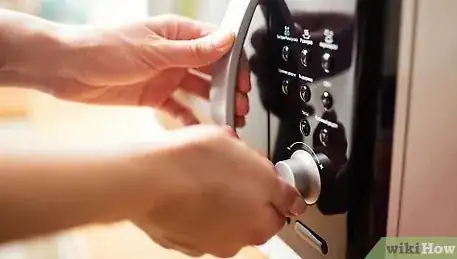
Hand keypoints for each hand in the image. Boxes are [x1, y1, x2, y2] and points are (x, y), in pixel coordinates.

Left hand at [44, 14, 249, 125]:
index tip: (245, 79)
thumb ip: (192, 50)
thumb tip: (226, 41)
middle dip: (228, 86)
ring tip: (229, 118)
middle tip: (241, 104)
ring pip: (198, 90)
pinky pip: (178, 108)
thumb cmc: (104, 48)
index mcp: (175, 34)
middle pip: (210, 70)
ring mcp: (165, 76)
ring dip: (214, 103)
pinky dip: (190, 119)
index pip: (215, 44)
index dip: (233, 61)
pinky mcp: (154, 96)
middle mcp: (173, 55)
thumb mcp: (154, 50)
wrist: (67, 69)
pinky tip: (201, 129)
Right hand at [131, 125, 305, 257]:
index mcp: (260, 224)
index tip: (263, 174)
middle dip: (245, 193)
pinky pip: (195, 222)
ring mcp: (205, 243)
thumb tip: (285, 191)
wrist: (147, 179)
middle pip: (249, 214)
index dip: (272, 186)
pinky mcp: (180, 241)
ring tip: (203, 175)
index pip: (281, 209)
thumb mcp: (249, 159)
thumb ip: (275, 181)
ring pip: (220, 218)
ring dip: (219, 202)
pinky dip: (195, 210)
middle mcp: (234, 241)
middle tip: (230, 169)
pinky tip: (186, 189)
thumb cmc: (195, 165)